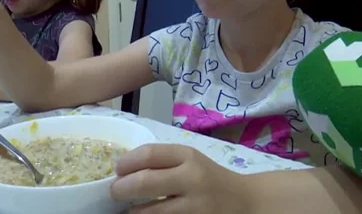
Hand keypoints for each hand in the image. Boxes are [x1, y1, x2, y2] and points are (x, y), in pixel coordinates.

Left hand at [111, 144, 250, 212]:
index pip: (149, 154)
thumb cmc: (210, 180)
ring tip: (131, 210)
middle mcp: (192, 179)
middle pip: (145, 182)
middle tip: (115, 192)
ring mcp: (195, 207)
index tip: (117, 169)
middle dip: (121, 188)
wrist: (247, 203)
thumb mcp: (191, 162)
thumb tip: (122, 171)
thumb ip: (162, 162)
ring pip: (150, 212)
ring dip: (134, 212)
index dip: (126, 162)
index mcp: (189, 157)